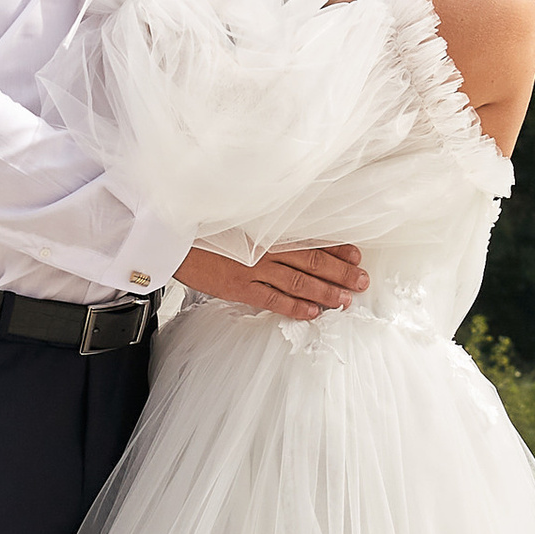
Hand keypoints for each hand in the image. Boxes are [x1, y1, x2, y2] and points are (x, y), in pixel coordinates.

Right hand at [178, 242, 368, 323]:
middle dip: (340, 272)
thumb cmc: (204, 227)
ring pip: (299, 282)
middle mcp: (265, 249)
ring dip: (325, 291)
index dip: (335, 248)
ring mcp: (253, 269)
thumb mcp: (238, 221)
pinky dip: (294, 306)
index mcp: (268, 230)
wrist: (171, 235)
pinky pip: (273, 300)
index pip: (310, 239)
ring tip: (346, 300)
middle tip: (362, 281)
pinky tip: (312, 312)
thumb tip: (287, 236)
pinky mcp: (239, 288)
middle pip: (312, 261)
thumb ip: (263, 229)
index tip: (356, 254)